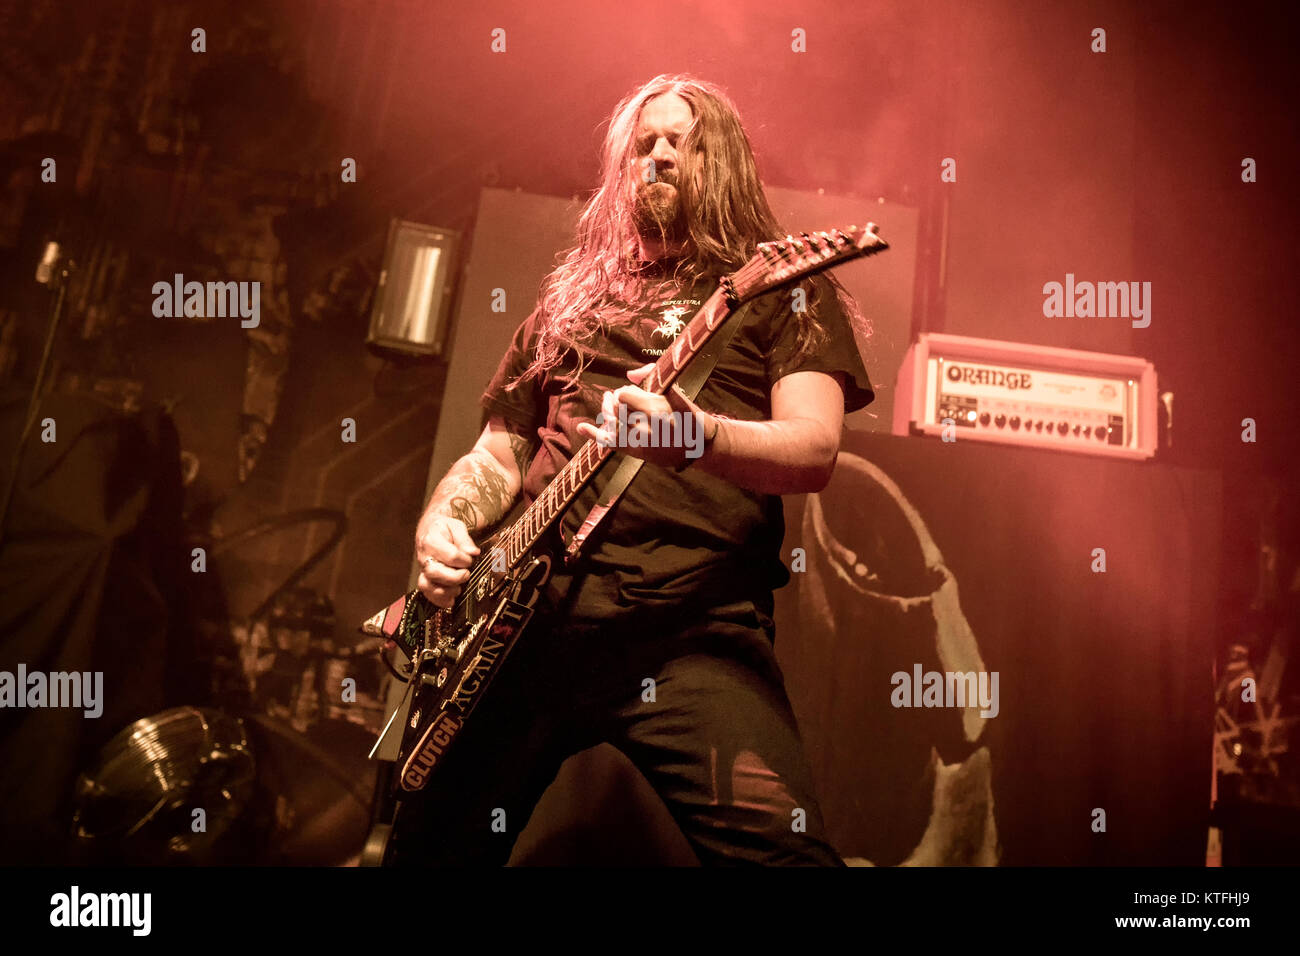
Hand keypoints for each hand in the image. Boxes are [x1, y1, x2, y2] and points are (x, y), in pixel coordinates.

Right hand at [414, 512, 480, 607]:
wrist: (430, 529)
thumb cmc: (445, 528)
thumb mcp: (457, 526)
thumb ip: (465, 539)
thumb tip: (473, 552)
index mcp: (431, 540)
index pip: (450, 555)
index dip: (464, 560)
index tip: (470, 559)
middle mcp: (423, 556)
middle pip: (434, 572)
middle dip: (454, 577)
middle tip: (466, 574)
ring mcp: (422, 569)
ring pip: (427, 585)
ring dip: (446, 591)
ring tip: (459, 589)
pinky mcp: (424, 578)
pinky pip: (426, 593)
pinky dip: (439, 600)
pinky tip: (451, 600)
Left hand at [575, 364, 715, 468]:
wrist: (698, 445)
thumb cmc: (686, 415)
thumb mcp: (675, 392)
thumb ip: (652, 376)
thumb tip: (629, 374)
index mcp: (654, 410)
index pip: (623, 394)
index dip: (624, 391)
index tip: (631, 392)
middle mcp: (644, 427)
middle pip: (615, 408)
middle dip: (614, 400)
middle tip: (615, 397)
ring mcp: (638, 442)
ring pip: (610, 423)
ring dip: (605, 411)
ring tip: (606, 403)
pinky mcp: (635, 452)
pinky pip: (610, 443)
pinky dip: (594, 434)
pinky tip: (582, 426)